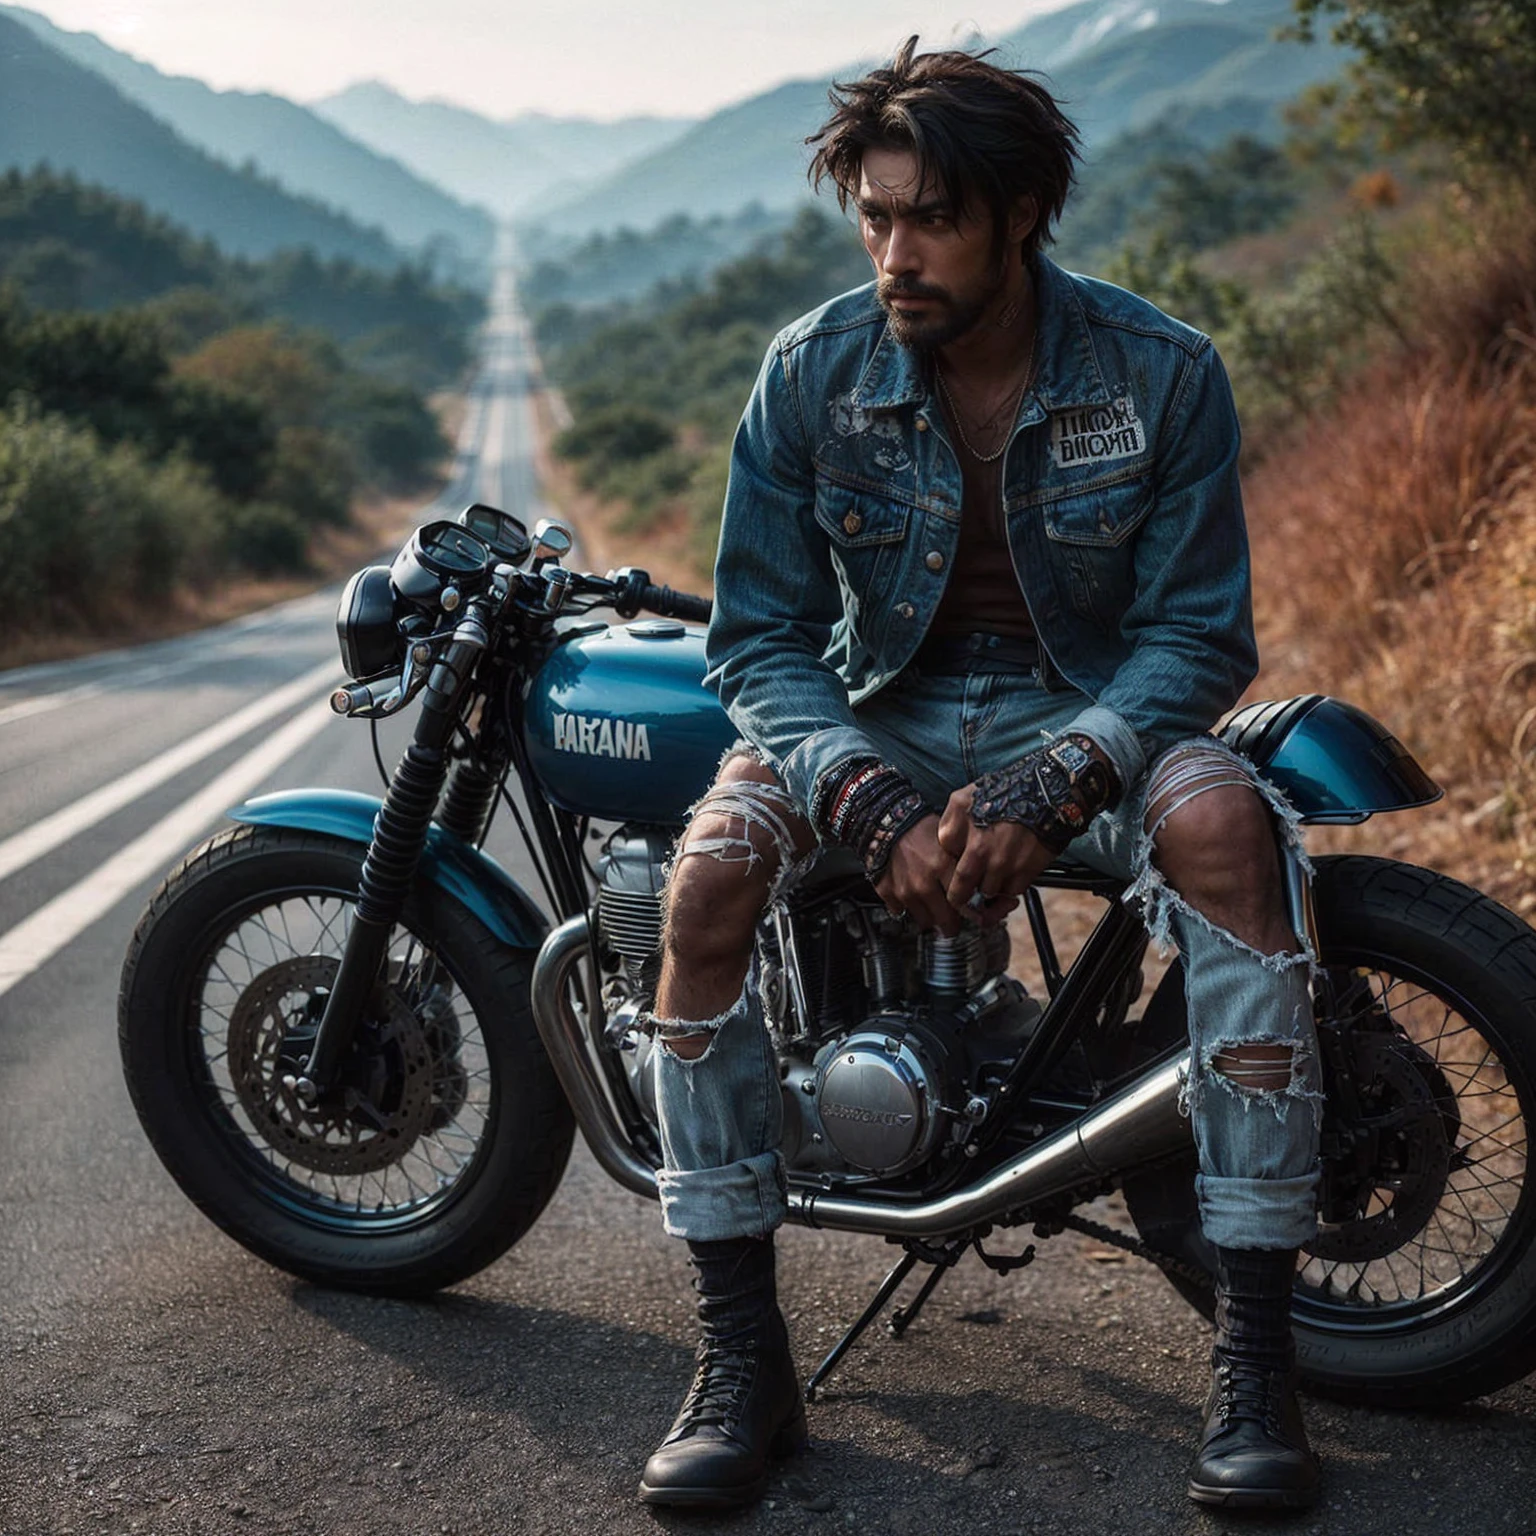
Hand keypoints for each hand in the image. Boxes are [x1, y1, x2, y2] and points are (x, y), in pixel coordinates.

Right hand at [873, 814, 967, 935]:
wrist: (886, 819)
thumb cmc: (920, 825)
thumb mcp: (951, 838)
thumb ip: (965, 863)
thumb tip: (980, 885)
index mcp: (942, 866)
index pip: (964, 905)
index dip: (971, 911)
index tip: (973, 913)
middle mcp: (923, 883)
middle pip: (945, 920)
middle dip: (952, 922)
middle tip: (956, 920)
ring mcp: (903, 890)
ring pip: (924, 921)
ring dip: (930, 915)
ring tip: (933, 904)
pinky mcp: (887, 892)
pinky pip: (900, 912)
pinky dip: (907, 906)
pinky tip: (913, 895)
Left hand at [937, 784, 1056, 914]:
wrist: (1046, 793)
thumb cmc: (1003, 793)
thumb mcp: (963, 799)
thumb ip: (948, 824)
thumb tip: (944, 845)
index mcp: (966, 839)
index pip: (948, 872)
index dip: (949, 876)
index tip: (953, 877)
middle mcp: (984, 855)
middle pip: (966, 889)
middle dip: (964, 893)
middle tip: (966, 890)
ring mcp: (1006, 865)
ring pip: (989, 891)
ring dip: (988, 886)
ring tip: (992, 873)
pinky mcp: (1027, 871)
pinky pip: (1013, 891)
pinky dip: (1010, 886)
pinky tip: (1010, 871)